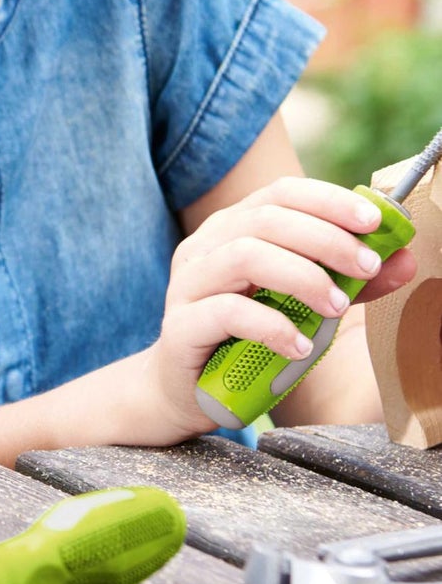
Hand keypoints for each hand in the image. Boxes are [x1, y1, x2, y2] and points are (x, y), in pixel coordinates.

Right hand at [147, 176, 415, 434]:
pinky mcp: (180, 326)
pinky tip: (301, 347)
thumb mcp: (302, 304)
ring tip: (337, 307)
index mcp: (231, 230)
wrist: (188, 390)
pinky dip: (273, 326)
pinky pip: (228, 312)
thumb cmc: (247, 339)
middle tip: (366, 268)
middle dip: (326, 239)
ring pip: (245, 255)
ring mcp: (187, 285)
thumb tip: (401, 261)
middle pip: (266, 219)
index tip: (374, 221)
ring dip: (303, 277)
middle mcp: (204, 248)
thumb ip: (345, 281)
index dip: (329, 200)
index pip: (280, 193)